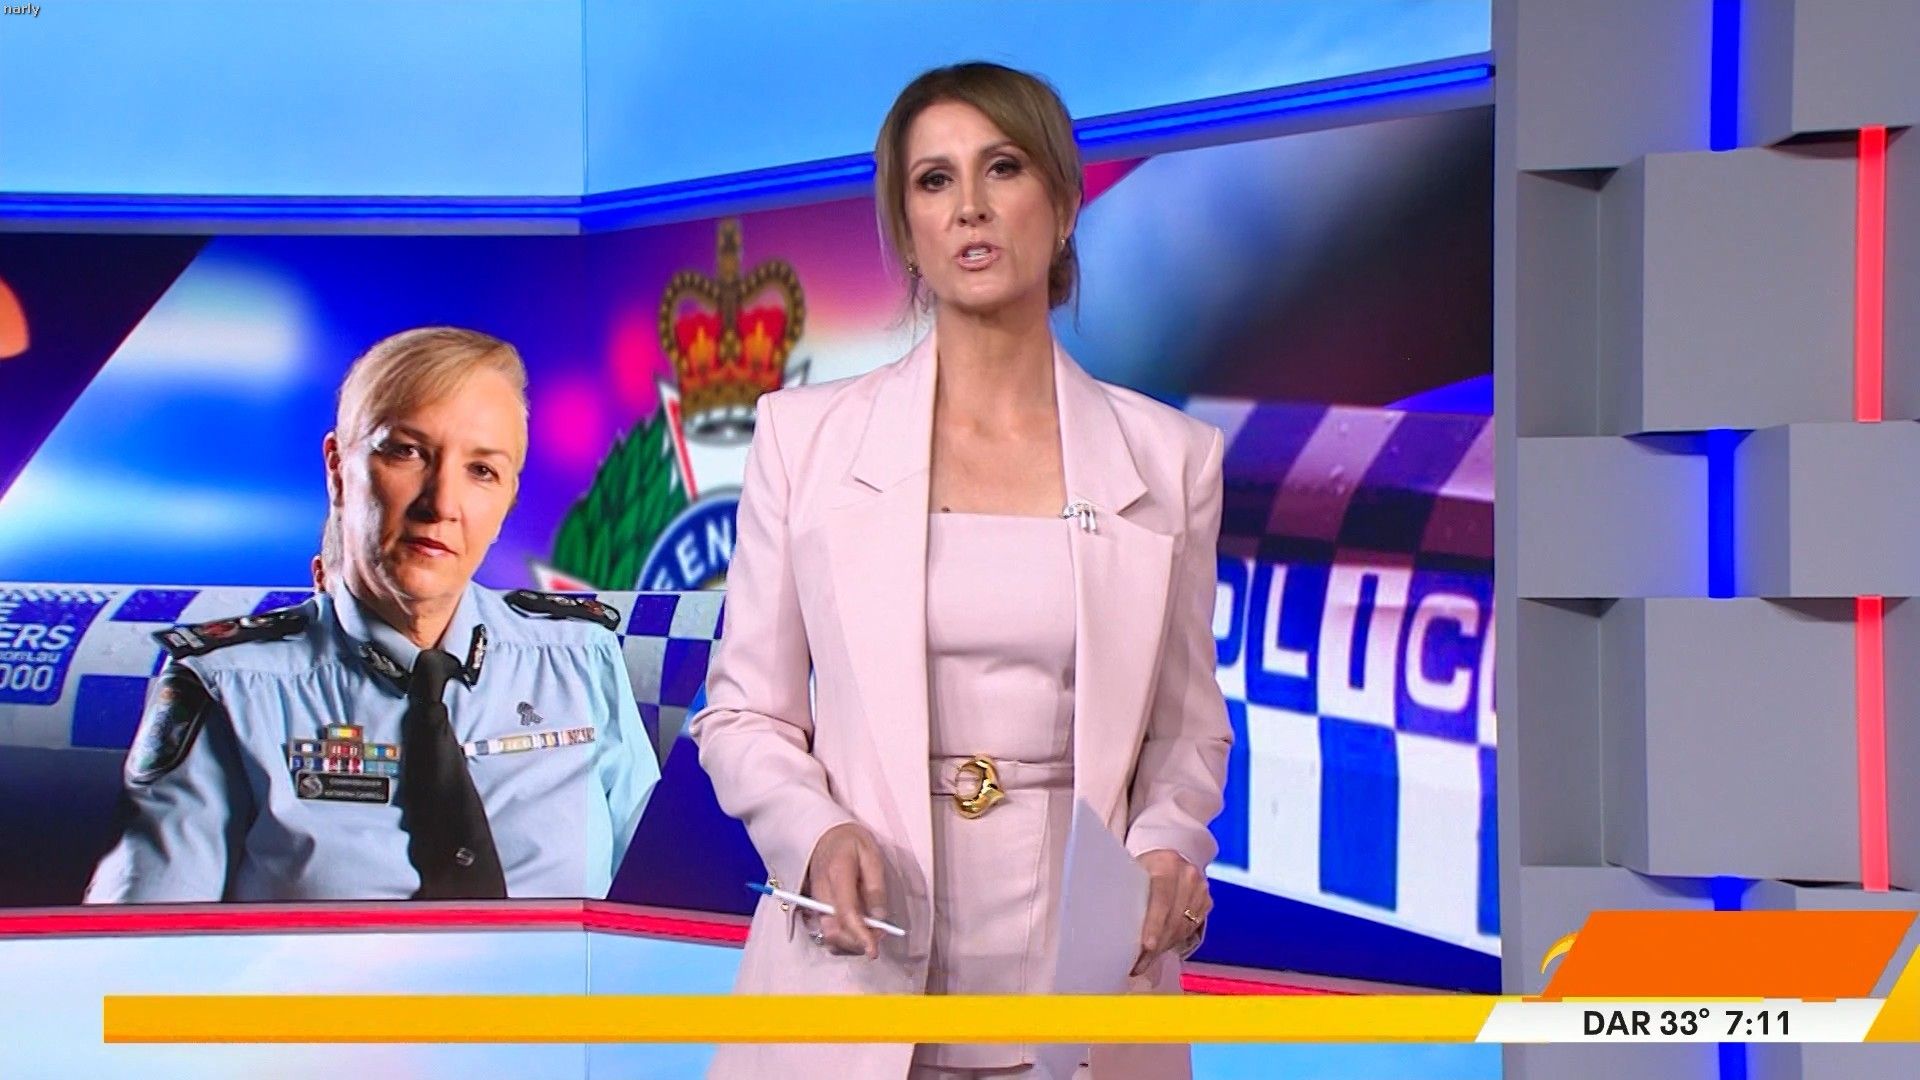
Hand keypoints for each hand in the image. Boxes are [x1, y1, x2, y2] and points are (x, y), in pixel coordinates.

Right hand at [802, 821, 888, 958]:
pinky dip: (844, 941)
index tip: (874, 951)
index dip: (860, 936)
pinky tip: (859, 932)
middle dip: (859, 942)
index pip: (846, 913)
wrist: (824, 835)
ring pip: (829, 938)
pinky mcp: (815, 909)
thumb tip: (879, 919)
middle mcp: (821, 892)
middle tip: (881, 934)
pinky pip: (827, 934)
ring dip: (852, 944)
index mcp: (837, 874)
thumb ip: (876, 887)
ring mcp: (815, 903)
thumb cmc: (851, 842)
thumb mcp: (871, 855)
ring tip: (872, 932)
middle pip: (834, 932)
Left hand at [1132, 849, 1208, 976]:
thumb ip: (1127, 890)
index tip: (1146, 946)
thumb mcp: (1133, 871)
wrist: (1167, 859)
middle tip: (1137, 965)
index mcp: (1166, 863)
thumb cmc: (1142, 867)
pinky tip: (1159, 948)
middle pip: (1173, 918)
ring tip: (1144, 961)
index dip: (1154, 924)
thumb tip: (1107, 925)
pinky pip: (1190, 929)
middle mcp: (1187, 875)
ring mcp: (1200, 889)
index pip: (1162, 898)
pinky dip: (1174, 941)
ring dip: (1163, 947)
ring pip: (1183, 928)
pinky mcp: (1206, 901)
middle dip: (1155, 945)